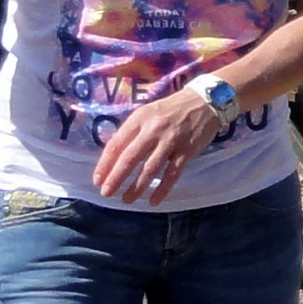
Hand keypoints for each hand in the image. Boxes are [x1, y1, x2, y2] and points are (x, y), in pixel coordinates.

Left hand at [92, 87, 218, 205]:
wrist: (204, 102)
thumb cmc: (171, 110)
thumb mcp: (147, 113)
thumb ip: (132, 132)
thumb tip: (113, 156)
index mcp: (139, 119)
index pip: (116, 143)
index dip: (105, 163)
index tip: (97, 180)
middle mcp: (152, 129)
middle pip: (130, 157)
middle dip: (116, 178)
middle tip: (106, 193)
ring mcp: (170, 140)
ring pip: (149, 168)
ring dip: (137, 187)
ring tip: (127, 200)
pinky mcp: (187, 150)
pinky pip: (172, 174)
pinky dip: (163, 189)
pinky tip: (154, 201)